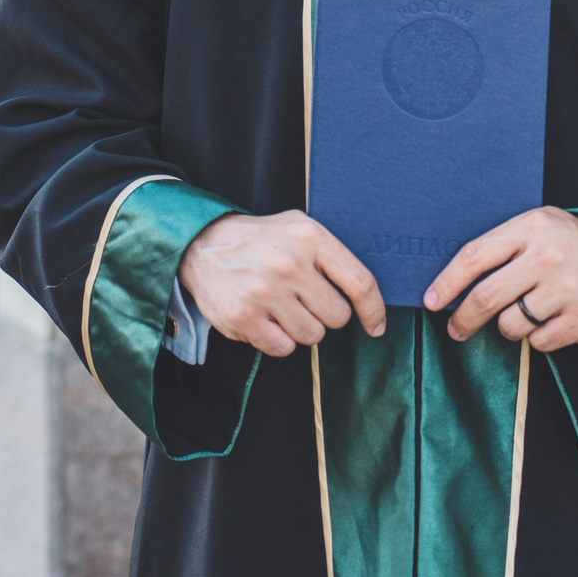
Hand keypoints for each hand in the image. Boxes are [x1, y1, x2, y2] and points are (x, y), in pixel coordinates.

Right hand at [176, 211, 387, 357]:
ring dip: (300, 327)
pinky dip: (277, 339)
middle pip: (338, 317)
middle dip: (324, 314)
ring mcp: (265, 291)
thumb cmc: (261, 241)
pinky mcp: (243, 317)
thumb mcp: (299, 228)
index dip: (374, 311)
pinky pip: (283, 348)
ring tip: (280, 305)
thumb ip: (333, 255)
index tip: (375, 326)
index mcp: (310, 238)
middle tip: (301, 298)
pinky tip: (264, 317)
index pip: (360, 283)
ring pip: (312, 336)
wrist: (202, 244)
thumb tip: (369, 298)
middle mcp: (290, 264)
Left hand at [422, 206, 577, 352]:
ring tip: (525, 315)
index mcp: (531, 228)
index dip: (447, 282)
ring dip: (508, 327)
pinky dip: (538, 338)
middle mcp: (547, 256)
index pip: (474, 256)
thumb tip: (456, 277)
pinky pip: (538, 341)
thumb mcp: (544, 227)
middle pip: (485, 296)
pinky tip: (552, 323)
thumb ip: (506, 245)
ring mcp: (566, 289)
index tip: (431, 300)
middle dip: (463, 318)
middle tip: (456, 328)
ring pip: (510, 324)